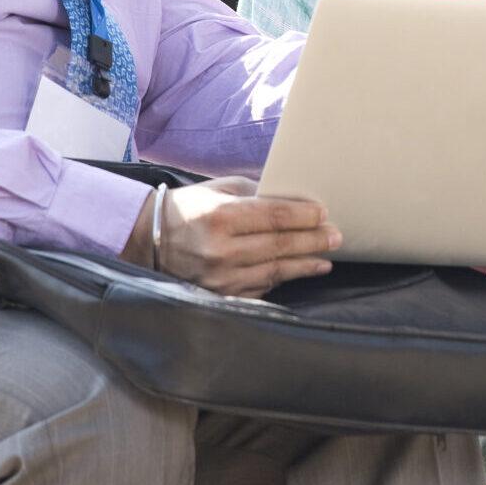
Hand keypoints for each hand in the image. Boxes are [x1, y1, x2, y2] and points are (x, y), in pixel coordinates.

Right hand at [123, 176, 338, 297]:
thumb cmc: (190, 208)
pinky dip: (282, 278)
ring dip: (305, 264)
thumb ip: (256, 193)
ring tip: (326, 257)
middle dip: (313, 240)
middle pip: (280, 245)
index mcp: (220, 217)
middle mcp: (220, 250)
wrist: (149, 240)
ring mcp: (220, 278)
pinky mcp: (220, 295)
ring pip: (275, 271)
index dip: (304, 216)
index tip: (324, 214)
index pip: (274, 216)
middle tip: (336, 236)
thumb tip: (296, 200)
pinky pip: (261, 287)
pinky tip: (299, 271)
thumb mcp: (220, 189)